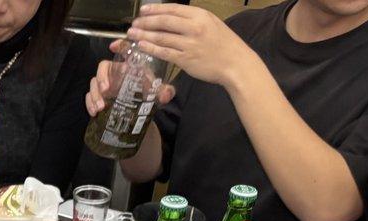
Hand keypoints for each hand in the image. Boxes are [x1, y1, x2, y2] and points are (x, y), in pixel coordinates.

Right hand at [86, 41, 174, 115]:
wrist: (139, 115)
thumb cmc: (146, 97)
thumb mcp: (156, 94)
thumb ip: (164, 92)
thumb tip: (167, 93)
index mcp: (128, 67)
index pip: (123, 52)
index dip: (119, 47)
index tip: (113, 46)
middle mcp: (114, 74)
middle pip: (103, 68)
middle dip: (102, 77)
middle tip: (106, 89)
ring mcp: (105, 86)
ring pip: (94, 83)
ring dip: (95, 94)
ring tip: (101, 106)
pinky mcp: (99, 98)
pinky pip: (89, 97)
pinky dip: (90, 104)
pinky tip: (94, 112)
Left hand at [125, 5, 256, 87]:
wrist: (236, 63)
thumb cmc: (224, 44)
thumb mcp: (211, 23)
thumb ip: (192, 20)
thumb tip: (171, 19)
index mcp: (200, 16)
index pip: (173, 9)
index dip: (155, 9)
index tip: (143, 10)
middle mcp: (194, 28)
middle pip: (164, 22)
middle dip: (146, 22)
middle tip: (134, 23)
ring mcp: (189, 44)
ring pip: (162, 37)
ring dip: (144, 35)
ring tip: (132, 34)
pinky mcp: (186, 60)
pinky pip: (164, 52)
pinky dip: (151, 48)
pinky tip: (141, 45)